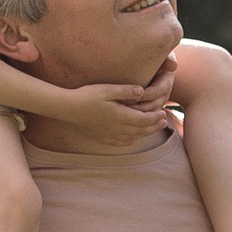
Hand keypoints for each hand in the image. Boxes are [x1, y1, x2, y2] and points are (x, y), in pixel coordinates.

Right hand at [35, 75, 178, 154]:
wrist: (68, 108)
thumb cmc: (87, 95)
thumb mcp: (107, 89)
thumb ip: (126, 90)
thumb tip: (143, 91)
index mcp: (120, 116)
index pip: (144, 120)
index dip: (155, 118)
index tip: (163, 113)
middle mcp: (117, 128)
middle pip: (140, 130)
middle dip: (154, 126)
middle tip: (164, 121)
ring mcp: (109, 134)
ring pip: (132, 137)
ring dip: (144, 134)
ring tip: (152, 129)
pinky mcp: (102, 137)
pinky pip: (119, 143)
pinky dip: (129, 141)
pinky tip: (132, 139)